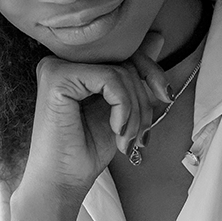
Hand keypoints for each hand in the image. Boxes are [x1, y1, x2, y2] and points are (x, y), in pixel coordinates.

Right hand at [23, 31, 170, 202]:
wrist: (62, 182)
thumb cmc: (86, 151)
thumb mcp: (121, 109)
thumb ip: (133, 76)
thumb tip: (156, 38)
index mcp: (75, 66)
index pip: (124, 53)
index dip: (151, 72)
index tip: (165, 97)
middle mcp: (62, 61)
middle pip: (125, 60)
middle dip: (144, 99)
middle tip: (141, 133)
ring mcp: (56, 67)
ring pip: (120, 72)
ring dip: (136, 111)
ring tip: (127, 139)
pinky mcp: (56, 77)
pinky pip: (110, 79)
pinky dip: (124, 108)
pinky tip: (117, 130)